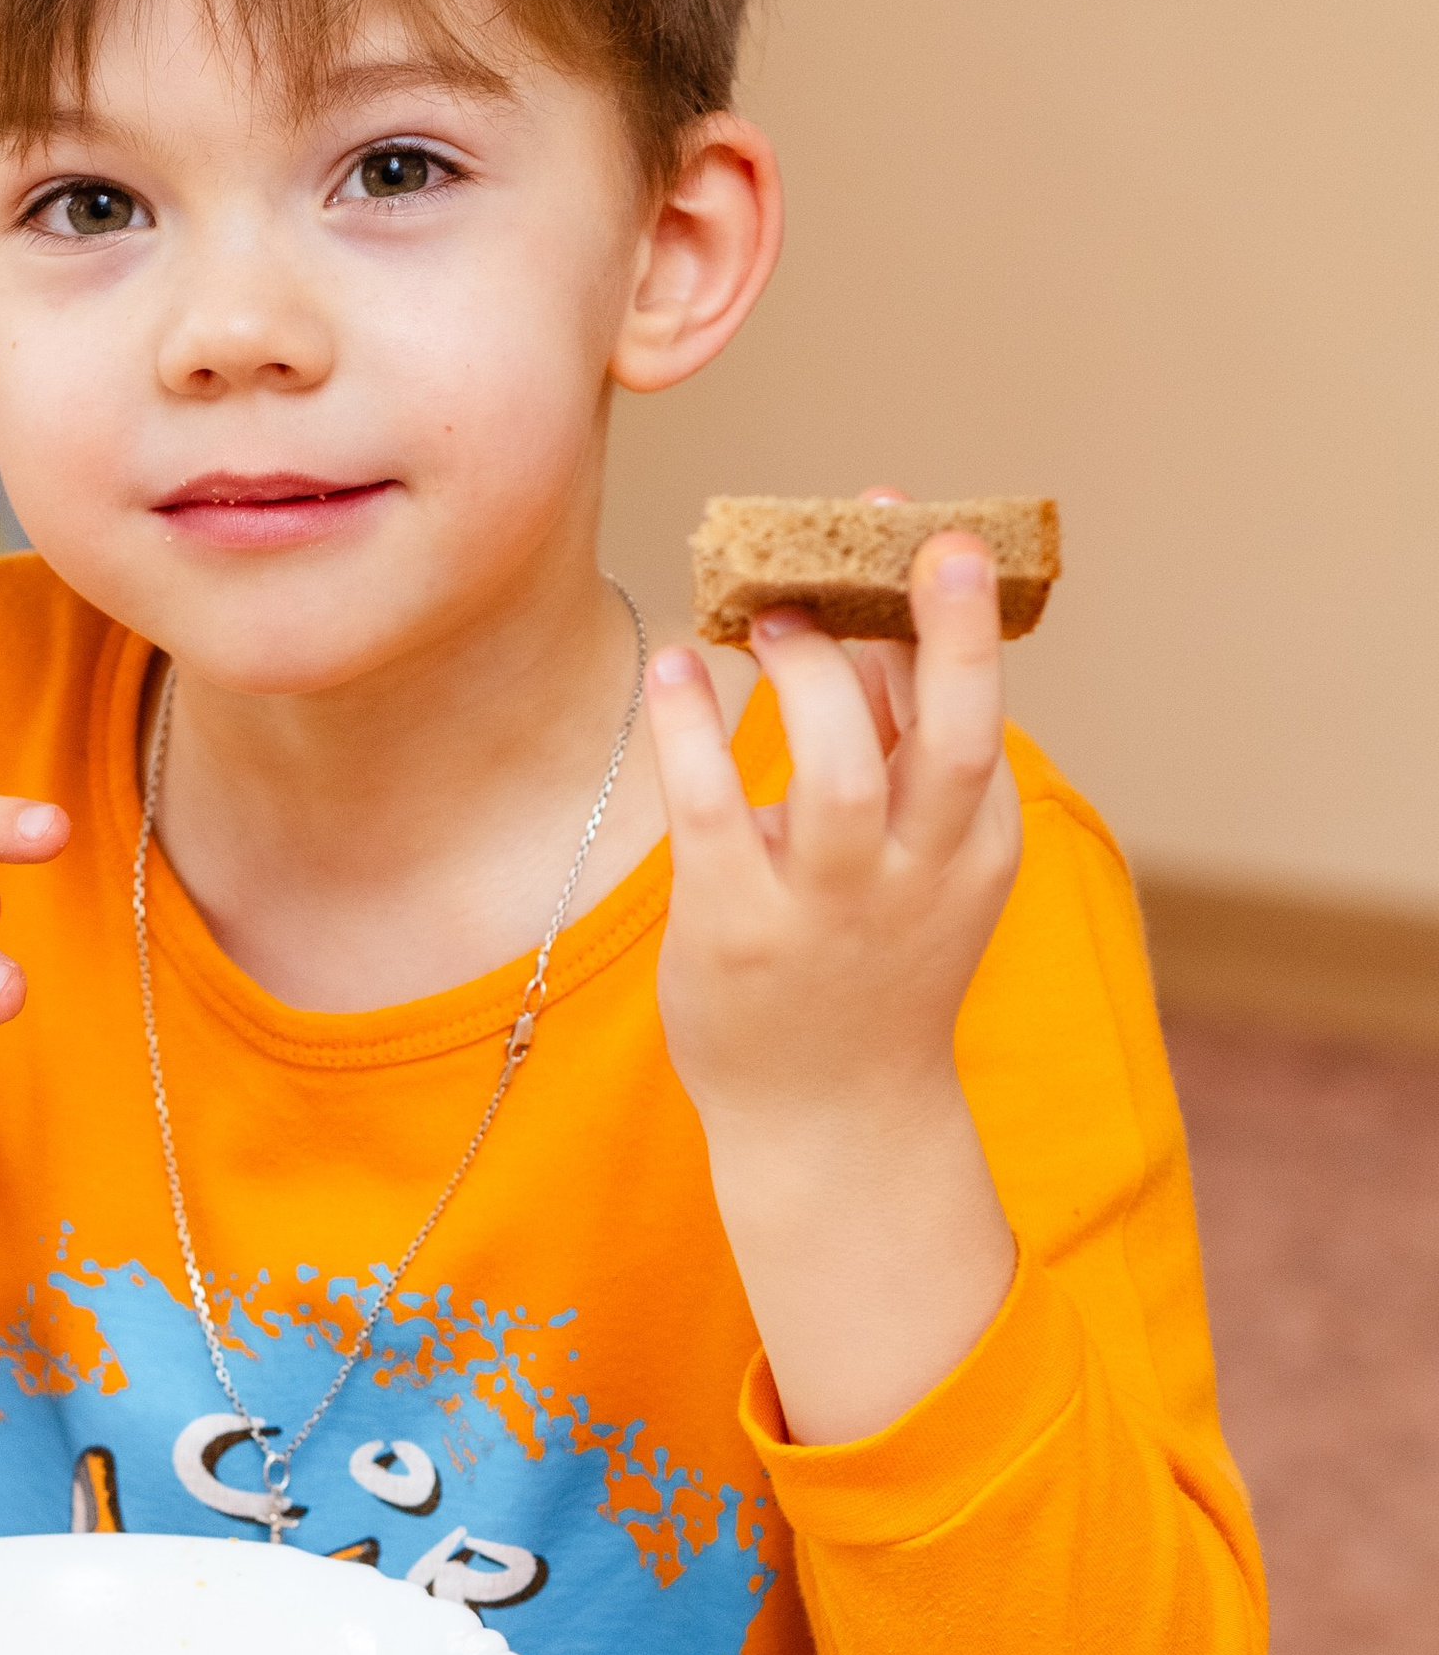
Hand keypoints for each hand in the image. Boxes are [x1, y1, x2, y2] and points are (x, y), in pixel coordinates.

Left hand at [643, 521, 1021, 1441]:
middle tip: (905, 534)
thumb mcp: (916, 861)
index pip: (978, 719)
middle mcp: (918, 876)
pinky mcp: (737, 930)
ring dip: (808, 679)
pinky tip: (676, 670)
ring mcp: (828, 908)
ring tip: (769, 613)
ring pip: (839, 773)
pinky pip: (714, 811)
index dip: (957, 624)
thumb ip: (900, 751)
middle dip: (943, 636)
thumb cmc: (869, 964)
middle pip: (955, 741)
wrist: (831, 1120)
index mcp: (976, 847)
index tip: (935, 535)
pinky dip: (693, 729)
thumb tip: (871, 619)